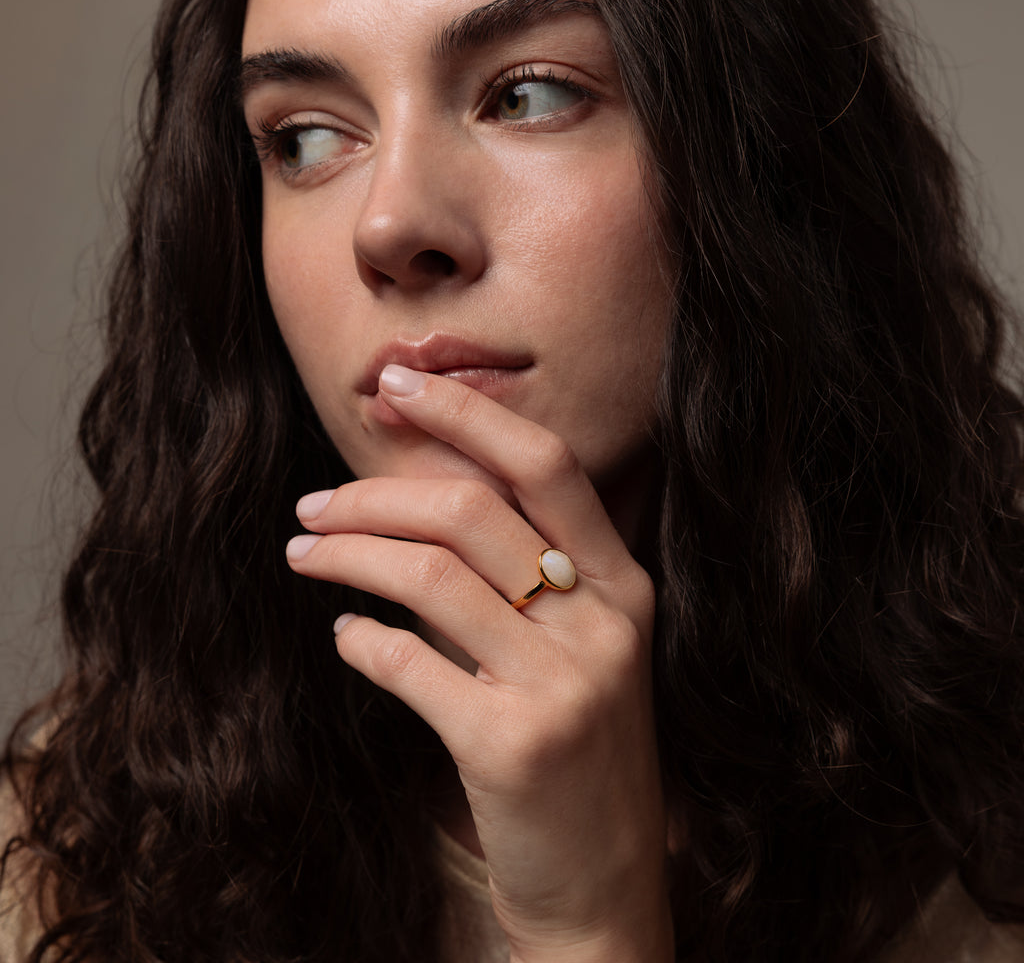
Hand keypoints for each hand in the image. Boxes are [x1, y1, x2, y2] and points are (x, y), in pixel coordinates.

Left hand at [286, 365, 673, 961]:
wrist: (604, 884)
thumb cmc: (580, 752)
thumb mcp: (583, 651)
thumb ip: (529, 576)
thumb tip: (421, 500)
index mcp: (625, 585)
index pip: (546, 463)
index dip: (468, 414)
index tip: (398, 388)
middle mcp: (605, 623)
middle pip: (470, 509)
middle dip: (372, 494)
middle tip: (313, 504)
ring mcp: (564, 685)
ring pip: (429, 576)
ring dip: (348, 554)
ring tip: (304, 553)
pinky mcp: (513, 746)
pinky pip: (407, 664)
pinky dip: (359, 640)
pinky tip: (346, 636)